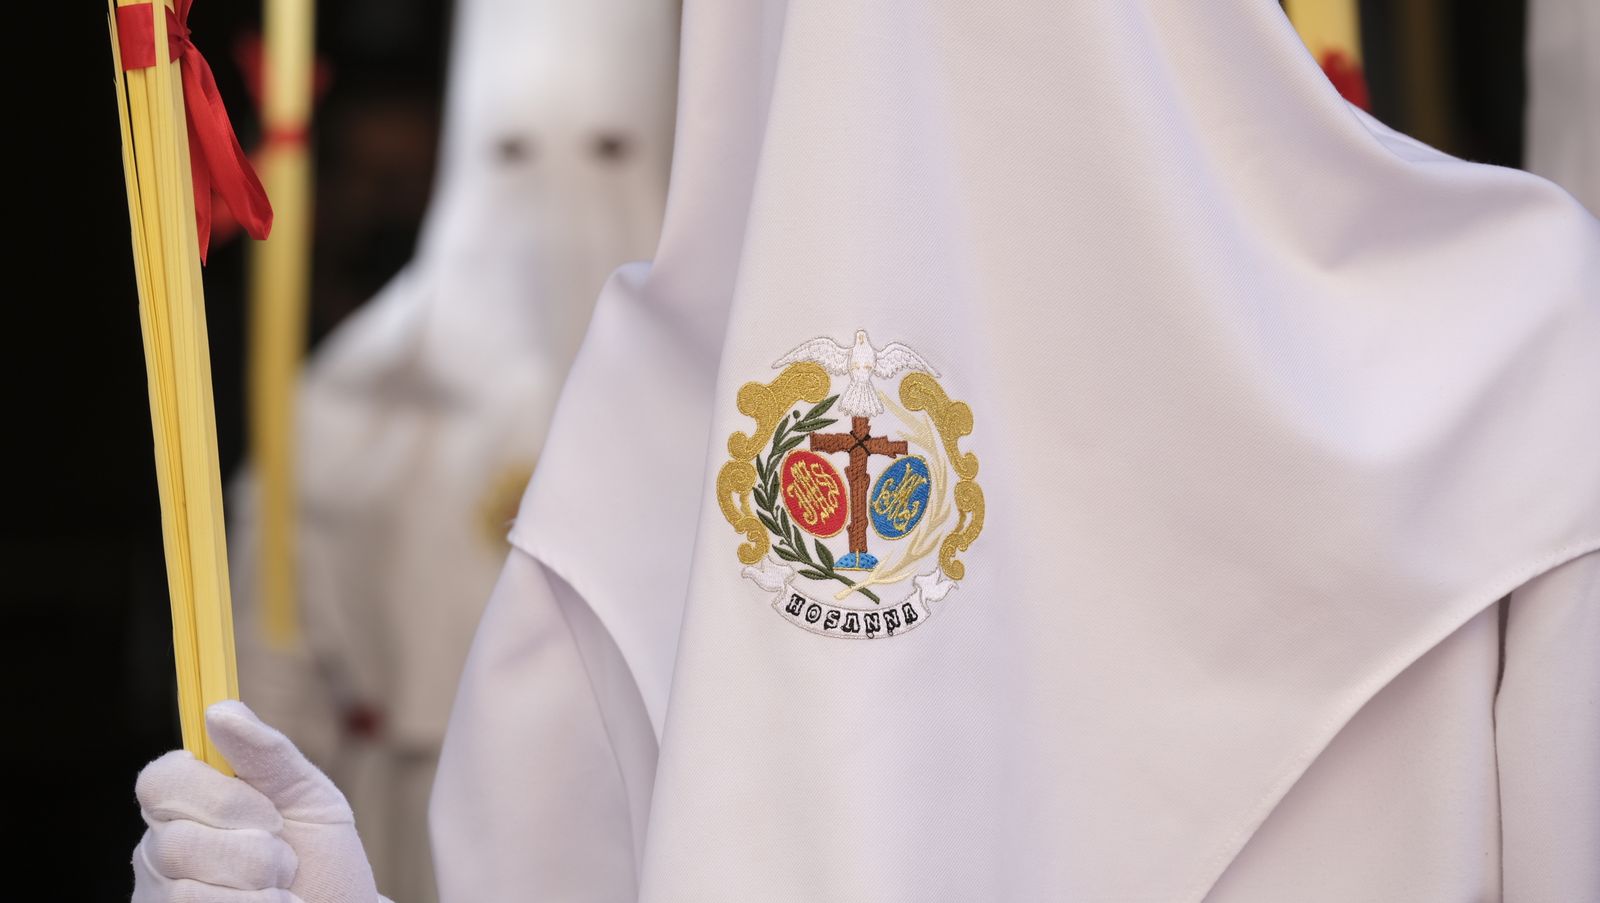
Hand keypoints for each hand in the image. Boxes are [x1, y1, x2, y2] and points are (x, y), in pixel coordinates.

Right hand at [132, 701, 385, 902]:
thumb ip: (266, 752)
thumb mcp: (306, 794)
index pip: (159, 780)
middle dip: (252, 853)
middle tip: (286, 859)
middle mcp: (161, 848)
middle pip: (174, 841)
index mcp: (189, 801)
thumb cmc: (320, 853)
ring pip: (184, 891)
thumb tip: (220, 709)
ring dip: (255, 889)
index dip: (217, 799)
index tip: (270, 813)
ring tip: (281, 890)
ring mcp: (160, 895)